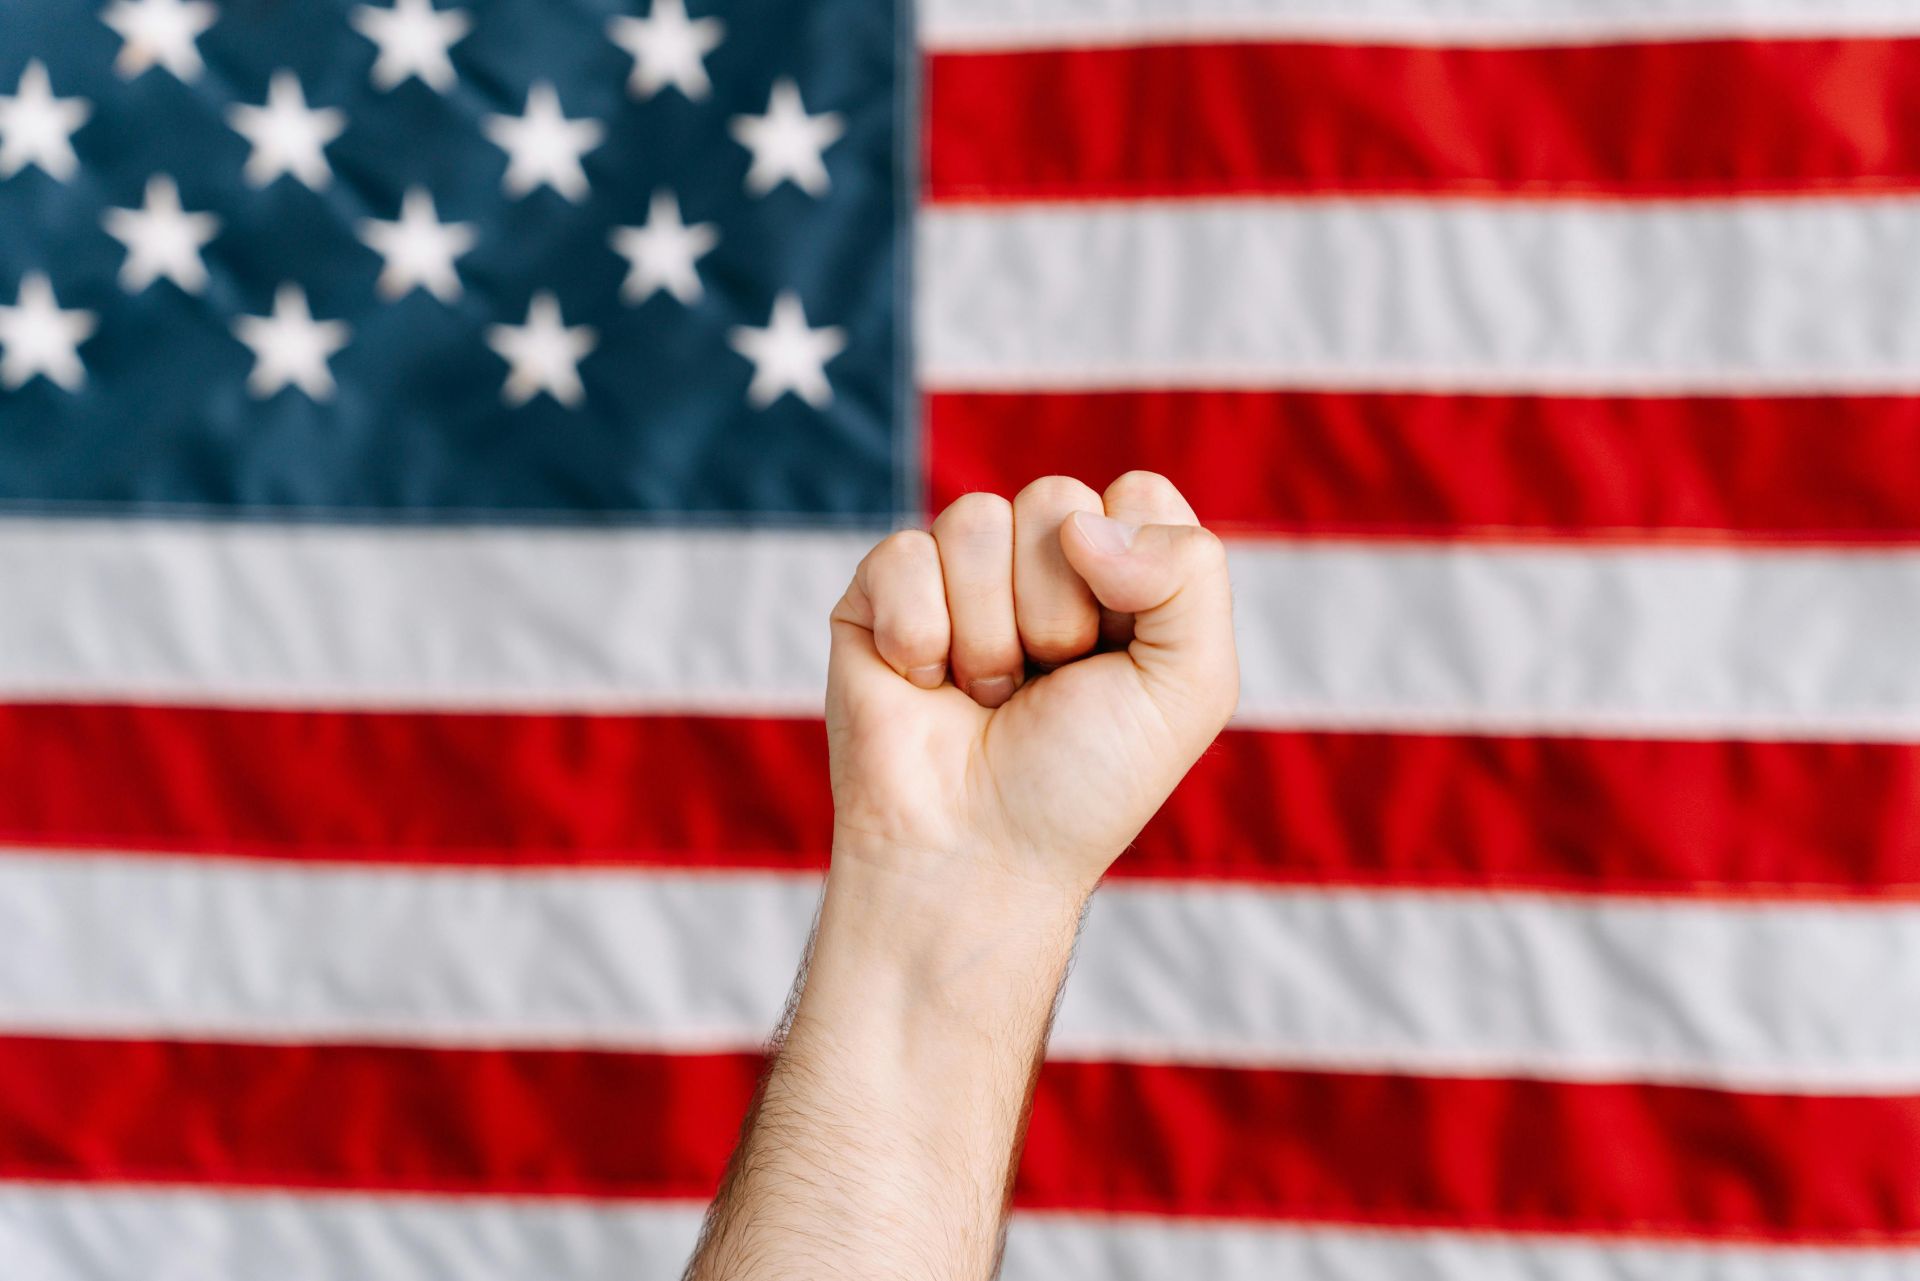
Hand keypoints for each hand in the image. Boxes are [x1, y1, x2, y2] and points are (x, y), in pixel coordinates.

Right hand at [826, 471, 1238, 902]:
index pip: (1138, 495)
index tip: (1120, 653)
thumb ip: (1192, 572)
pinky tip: (923, 686)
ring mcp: (955, 575)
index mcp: (1121, 575)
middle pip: (1057, 501)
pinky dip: (919, 636)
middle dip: (1058, 611)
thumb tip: (1082, 522)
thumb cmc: (1084, 783)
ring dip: (988, 634)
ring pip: (977, 519)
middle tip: (1046, 686)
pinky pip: (904, 554)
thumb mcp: (1190, 685)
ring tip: (986, 695)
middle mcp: (1039, 565)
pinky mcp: (878, 594)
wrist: (977, 857)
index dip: (1134, 572)